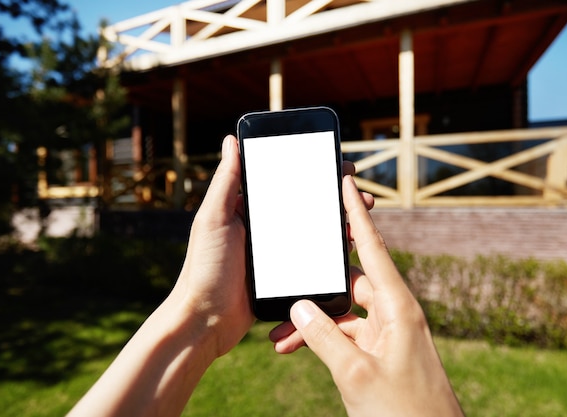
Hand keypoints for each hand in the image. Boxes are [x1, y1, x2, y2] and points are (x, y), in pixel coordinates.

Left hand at [173, 135, 373, 356]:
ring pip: (314, 232)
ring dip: (340, 224)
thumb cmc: (204, 268)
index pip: (285, 182)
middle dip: (336, 198)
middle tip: (362, 195)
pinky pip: (313, 260)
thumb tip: (231, 140)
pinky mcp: (284, 277)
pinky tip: (349, 247)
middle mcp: (264, 229)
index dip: (313, 172)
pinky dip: (332, 252)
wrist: (205, 321)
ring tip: (362, 220)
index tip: (339, 165)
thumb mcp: (213, 219)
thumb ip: (226, 181)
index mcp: (248, 210)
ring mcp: (276, 253)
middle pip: (307, 206)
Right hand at [270, 175, 463, 416]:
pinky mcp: (382, 351)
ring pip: (344, 313)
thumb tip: (299, 306)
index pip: (372, 247)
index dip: (357, 214)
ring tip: (280, 337)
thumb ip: (323, 336)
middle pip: (349, 283)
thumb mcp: (354, 373)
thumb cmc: (402, 412)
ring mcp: (388, 333)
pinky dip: (324, 339)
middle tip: (286, 287)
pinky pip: (347, 335)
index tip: (347, 182)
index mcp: (398, 306)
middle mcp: (395, 313)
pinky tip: (297, 348)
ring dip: (315, 323)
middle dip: (315, 289)